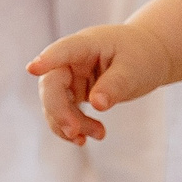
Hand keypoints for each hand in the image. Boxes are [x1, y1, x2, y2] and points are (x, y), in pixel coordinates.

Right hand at [25, 22, 175, 143]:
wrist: (148, 56)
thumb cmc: (141, 55)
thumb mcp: (134, 70)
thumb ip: (115, 85)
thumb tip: (96, 104)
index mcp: (86, 44)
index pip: (63, 50)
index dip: (47, 59)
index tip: (32, 69)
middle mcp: (72, 59)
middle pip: (52, 84)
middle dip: (59, 111)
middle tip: (74, 132)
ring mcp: (70, 76)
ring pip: (55, 103)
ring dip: (70, 124)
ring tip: (99, 134)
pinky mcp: (73, 92)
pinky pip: (64, 112)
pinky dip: (73, 127)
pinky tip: (86, 138)